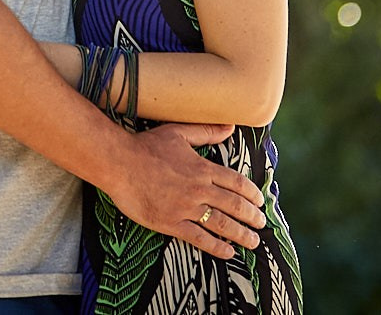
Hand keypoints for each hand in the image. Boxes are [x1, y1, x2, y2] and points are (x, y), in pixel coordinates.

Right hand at [110, 123, 264, 260]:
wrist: (119, 162)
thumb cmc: (146, 146)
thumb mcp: (178, 133)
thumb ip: (205, 132)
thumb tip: (230, 127)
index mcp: (203, 168)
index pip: (237, 183)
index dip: (252, 195)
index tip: (260, 202)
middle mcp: (199, 189)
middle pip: (235, 205)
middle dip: (252, 217)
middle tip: (261, 224)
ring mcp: (186, 207)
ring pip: (222, 224)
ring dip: (241, 234)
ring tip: (253, 242)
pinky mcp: (171, 222)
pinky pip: (200, 238)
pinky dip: (217, 247)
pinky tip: (228, 252)